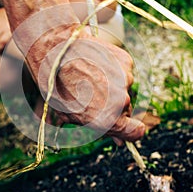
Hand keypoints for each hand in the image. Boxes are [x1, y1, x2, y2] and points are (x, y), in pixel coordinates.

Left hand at [37, 30, 144, 145]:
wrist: (55, 51)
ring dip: (112, 84)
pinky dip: (113, 69)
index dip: (130, 130)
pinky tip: (95, 64)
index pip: (136, 132)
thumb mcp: (73, 116)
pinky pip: (123, 71)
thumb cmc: (57, 86)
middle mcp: (121, 100)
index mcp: (108, 119)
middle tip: (91, 93)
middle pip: (125, 108)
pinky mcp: (125, 61)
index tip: (125, 126)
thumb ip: (99, 129)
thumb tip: (118, 140)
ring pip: (123, 88)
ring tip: (89, 76)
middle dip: (112, 104)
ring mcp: (125, 78)